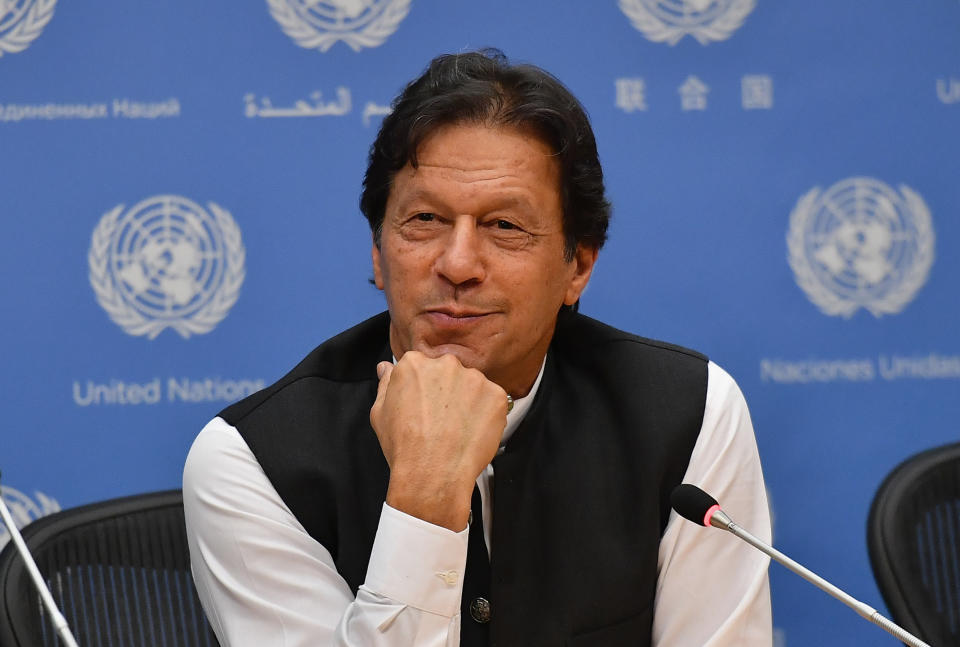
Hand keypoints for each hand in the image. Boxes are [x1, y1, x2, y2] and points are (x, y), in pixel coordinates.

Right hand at [369, 351, 508, 530]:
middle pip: (449, 372)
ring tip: (457, 429)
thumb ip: (386, 384)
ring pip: (473, 386)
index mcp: (414, 364)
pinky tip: (472, 432)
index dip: (425, 388)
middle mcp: (445, 364)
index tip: (425, 404)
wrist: (432, 475)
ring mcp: (474, 379)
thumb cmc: (404, 447)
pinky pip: (493, 400)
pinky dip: (487, 414)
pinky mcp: (496, 395)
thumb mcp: (380, 413)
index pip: (423, 366)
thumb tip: (385, 368)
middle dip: (447, 392)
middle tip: (442, 419)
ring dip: (468, 402)